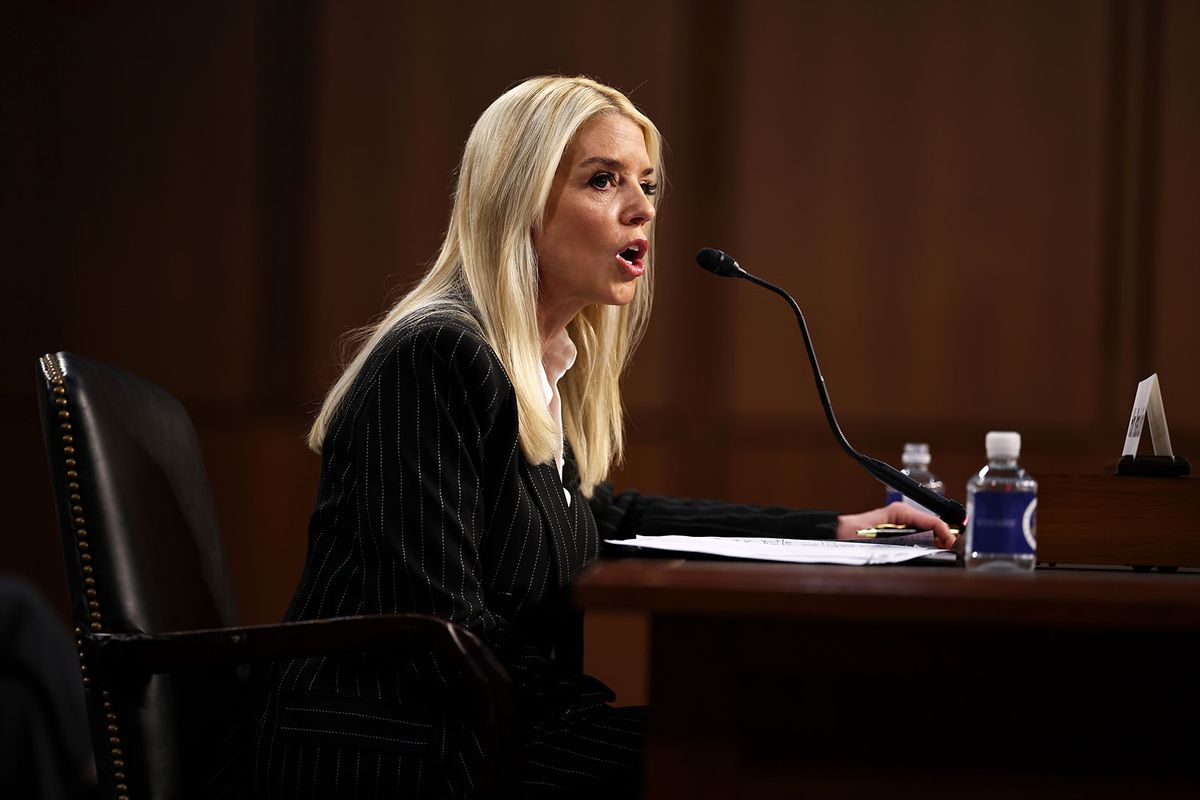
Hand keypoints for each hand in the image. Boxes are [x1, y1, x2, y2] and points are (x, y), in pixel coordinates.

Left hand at [836, 502, 959, 549]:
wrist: (837, 534)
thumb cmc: (852, 534)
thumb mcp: (878, 539)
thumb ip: (902, 542)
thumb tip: (923, 547)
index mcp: (900, 512)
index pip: (931, 520)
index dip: (945, 533)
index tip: (952, 545)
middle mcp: (902, 515)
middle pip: (932, 527)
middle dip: (943, 540)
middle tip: (951, 553)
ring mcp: (901, 522)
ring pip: (928, 532)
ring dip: (936, 543)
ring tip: (943, 554)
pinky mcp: (899, 530)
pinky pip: (919, 536)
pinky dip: (927, 545)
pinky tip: (929, 553)